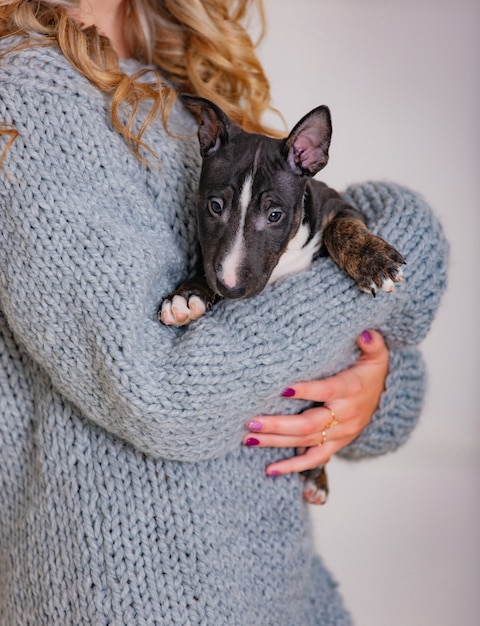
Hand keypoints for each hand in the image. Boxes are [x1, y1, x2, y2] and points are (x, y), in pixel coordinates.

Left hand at [242, 329, 388, 475]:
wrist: (384, 396)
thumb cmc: (371, 370)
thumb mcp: (377, 353)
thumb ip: (372, 342)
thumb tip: (365, 333)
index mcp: (352, 389)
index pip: (327, 391)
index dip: (306, 391)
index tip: (281, 391)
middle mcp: (346, 415)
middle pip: (310, 423)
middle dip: (278, 424)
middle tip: (251, 421)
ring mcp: (341, 433)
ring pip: (306, 441)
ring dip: (276, 442)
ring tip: (249, 439)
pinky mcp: (336, 444)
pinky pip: (314, 460)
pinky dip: (293, 466)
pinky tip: (270, 470)